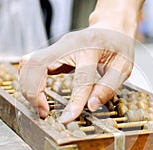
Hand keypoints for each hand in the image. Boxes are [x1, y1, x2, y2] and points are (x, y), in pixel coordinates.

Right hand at [19, 28, 134, 122]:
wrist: (110, 28)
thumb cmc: (118, 47)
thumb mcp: (123, 67)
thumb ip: (108, 86)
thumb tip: (91, 106)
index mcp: (91, 48)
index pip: (81, 78)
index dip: (75, 100)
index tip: (67, 119)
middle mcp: (69, 44)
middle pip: (39, 64)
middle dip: (34, 91)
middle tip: (44, 112)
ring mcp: (57, 46)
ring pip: (29, 63)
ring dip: (29, 87)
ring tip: (41, 107)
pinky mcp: (52, 52)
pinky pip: (31, 65)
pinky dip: (29, 81)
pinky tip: (38, 95)